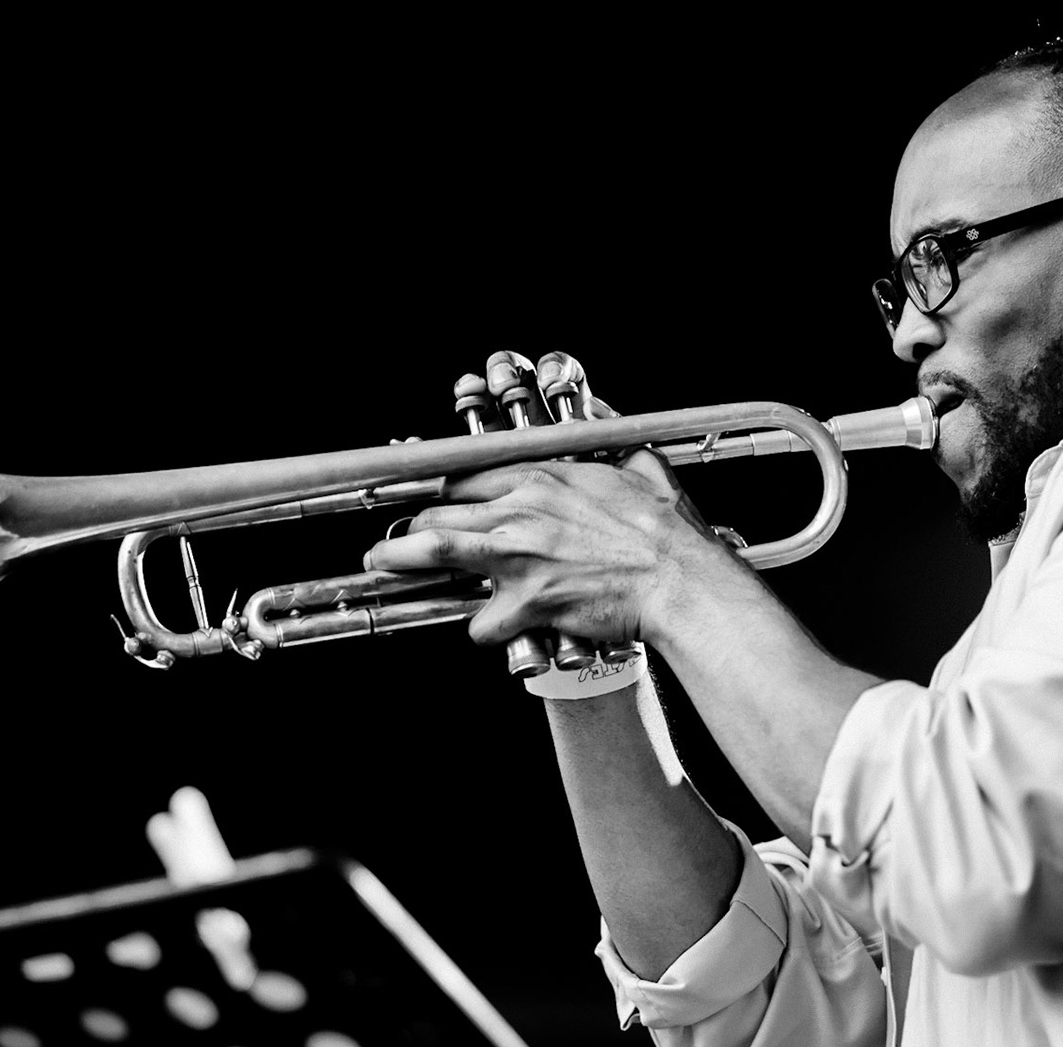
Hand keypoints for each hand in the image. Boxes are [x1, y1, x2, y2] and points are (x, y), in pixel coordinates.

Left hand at [364, 351, 743, 649]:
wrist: (681, 579)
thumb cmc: (665, 528)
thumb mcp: (637, 461)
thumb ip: (607, 431)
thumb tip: (597, 404)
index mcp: (541, 476)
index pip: (464, 475)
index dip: (439, 491)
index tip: (427, 500)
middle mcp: (519, 511)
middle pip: (438, 511)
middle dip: (408, 527)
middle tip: (392, 539)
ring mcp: (518, 557)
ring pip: (433, 551)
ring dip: (399, 559)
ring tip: (381, 564)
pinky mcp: (526, 603)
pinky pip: (482, 621)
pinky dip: (485, 628)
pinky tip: (497, 627)